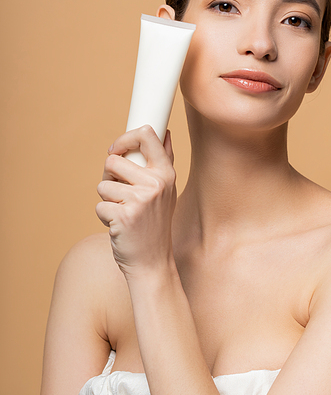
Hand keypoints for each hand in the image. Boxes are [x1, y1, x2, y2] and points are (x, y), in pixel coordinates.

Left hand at [96, 125, 176, 279]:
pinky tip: (119, 226)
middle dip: (109, 177)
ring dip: (107, 199)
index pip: (147, 135)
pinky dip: (104, 216)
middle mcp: (156, 183)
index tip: (118, 150)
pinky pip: (99, 205)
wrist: (153, 262)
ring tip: (123, 212)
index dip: (125, 138)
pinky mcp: (123, 216)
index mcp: (166, 173)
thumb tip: (163, 132)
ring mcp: (140, 200)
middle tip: (120, 193)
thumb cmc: (156, 223)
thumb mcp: (167, 190)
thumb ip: (164, 161)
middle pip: (113, 160)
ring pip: (103, 185)